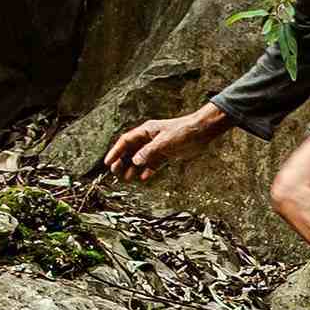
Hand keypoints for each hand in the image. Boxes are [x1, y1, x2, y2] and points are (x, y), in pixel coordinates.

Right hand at [103, 107, 225, 181]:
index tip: (108, 162)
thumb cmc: (183, 132)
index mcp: (146, 131)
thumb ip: (149, 152)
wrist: (202, 132)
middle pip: (131, 151)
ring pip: (141, 159)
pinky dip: (148, 170)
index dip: (116, 151)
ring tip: (127, 178)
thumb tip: (134, 161)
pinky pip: (154, 164)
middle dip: (122, 161)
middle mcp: (150, 138)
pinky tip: (143, 178)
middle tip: (115, 172)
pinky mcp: (167, 154)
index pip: (126, 141)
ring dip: (133, 168)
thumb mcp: (164, 142)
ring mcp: (158, 147)